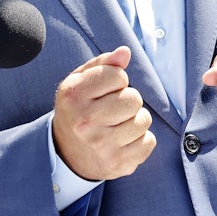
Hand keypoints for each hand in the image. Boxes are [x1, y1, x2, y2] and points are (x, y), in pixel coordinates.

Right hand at [53, 46, 155, 179]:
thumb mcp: (80, 81)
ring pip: (144, 120)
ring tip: (119, 123)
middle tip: (114, 107)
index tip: (105, 89)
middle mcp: (85, 121)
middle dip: (128, 99)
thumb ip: (103, 63)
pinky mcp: (118, 163)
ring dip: (136, 119)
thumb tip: (125, 52)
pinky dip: (141, 139)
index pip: (118, 75)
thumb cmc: (78, 108)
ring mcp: (102, 145)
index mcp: (74, 96)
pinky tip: (124, 139)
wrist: (66, 153)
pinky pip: (149, 142)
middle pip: (134, 98)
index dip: (117, 79)